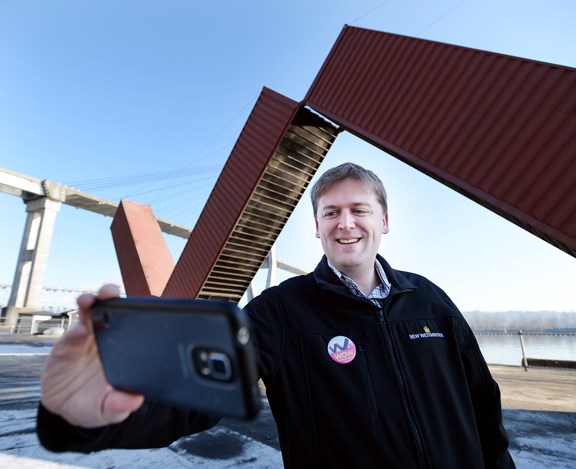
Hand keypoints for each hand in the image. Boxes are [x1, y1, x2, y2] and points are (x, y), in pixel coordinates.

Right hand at [40, 284, 143, 427]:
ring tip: (89, 300)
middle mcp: (105, 338)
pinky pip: (70, 335)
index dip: (133, 311)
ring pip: (87, 315)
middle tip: (110, 291)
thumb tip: (134, 401)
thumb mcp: (109, 409)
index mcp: (122, 348)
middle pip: (109, 310)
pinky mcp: (66, 347)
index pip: (130, 324)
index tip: (135, 306)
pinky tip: (78, 332)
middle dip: (110, 296)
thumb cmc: (94, 403)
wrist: (66, 408)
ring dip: (89, 304)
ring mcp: (85, 340)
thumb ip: (119, 405)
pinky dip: (73, 331)